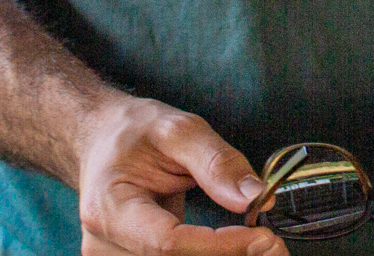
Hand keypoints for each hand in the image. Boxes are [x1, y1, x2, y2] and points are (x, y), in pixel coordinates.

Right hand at [73, 94, 283, 255]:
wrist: (100, 140)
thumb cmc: (133, 131)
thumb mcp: (178, 130)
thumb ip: (217, 162)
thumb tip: (254, 197)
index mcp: (109, 210)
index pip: (168, 243)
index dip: (219, 246)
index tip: (262, 236)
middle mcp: (105, 245)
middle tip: (273, 244)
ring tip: (259, 244)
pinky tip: (236, 246)